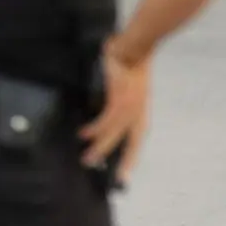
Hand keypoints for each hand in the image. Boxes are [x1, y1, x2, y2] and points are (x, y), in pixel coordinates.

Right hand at [78, 45, 150, 183]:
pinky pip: (105, 120)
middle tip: (108, 176)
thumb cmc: (129, 62)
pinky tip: (85, 134)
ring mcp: (130, 107)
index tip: (123, 175)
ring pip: (114, 135)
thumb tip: (100, 107)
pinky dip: (95, 129)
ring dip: (100, 148)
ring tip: (87, 158)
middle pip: (130, 143)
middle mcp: (138, 113)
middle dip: (119, 161)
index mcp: (141, 111)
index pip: (137, 140)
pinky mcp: (119, 100)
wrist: (133, 48)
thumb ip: (119, 98)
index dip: (131, 157)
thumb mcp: (128, 86)